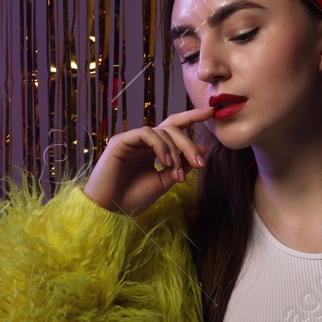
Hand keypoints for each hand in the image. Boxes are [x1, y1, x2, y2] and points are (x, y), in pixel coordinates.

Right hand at [84, 105, 216, 216]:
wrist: (110, 210)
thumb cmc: (133, 198)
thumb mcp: (165, 182)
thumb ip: (181, 166)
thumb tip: (202, 149)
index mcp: (153, 150)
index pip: (174, 127)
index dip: (192, 117)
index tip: (211, 111)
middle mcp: (143, 142)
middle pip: (172, 129)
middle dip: (189, 144)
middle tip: (201, 163)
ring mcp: (132, 140)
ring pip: (162, 131)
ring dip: (176, 152)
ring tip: (176, 173)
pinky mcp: (121, 141)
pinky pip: (147, 134)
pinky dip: (161, 147)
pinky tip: (164, 163)